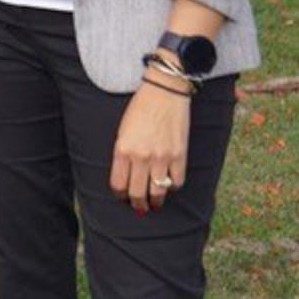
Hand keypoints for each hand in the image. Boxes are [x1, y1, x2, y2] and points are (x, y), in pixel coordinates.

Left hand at [110, 81, 191, 213]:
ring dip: (156, 201)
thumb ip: (123, 155)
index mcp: (122, 150)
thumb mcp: (122, 131)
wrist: (164, 92)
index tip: (123, 197)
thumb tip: (127, 178)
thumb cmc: (140, 110)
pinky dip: (173, 187)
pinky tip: (169, 185)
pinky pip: (177, 181)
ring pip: (158, 191)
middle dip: (137, 204)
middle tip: (139, 206)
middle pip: (137, 193)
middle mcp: (141, 156)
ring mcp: (161, 157)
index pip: (118, 185)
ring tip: (155, 203)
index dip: (120, 196)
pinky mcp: (180, 155)